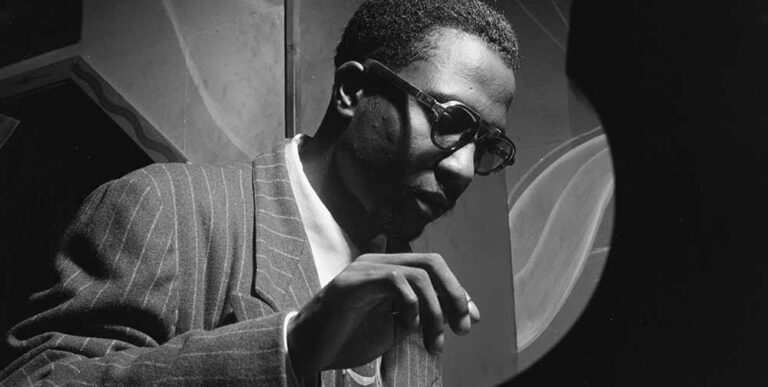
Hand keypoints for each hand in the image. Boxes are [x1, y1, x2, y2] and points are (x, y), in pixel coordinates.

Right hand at [286, 252, 479, 376]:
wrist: (308, 351)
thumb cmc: (348, 340)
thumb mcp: (396, 328)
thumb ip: (427, 317)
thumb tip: (468, 314)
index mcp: (390, 272)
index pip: (435, 269)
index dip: (458, 293)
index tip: (468, 323)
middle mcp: (379, 263)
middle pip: (433, 263)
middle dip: (455, 295)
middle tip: (461, 328)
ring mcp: (364, 269)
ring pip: (419, 274)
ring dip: (435, 311)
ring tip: (431, 341)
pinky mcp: (352, 282)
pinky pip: (396, 280)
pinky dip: (411, 306)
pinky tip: (405, 327)